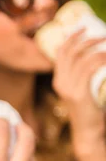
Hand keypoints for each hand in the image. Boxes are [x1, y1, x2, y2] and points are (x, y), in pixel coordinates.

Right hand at [53, 30, 105, 148]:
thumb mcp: (82, 90)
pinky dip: (101, 60)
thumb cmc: (89, 111)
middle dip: (86, 39)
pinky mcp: (79, 93)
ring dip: (98, 49)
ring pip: (82, 59)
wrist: (88, 132)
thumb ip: (82, 76)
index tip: (82, 28)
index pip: (61, 53)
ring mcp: (68, 88)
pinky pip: (90, 68)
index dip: (71, 38)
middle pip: (70, 52)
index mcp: (59, 80)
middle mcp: (60, 83)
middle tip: (102, 35)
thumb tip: (93, 57)